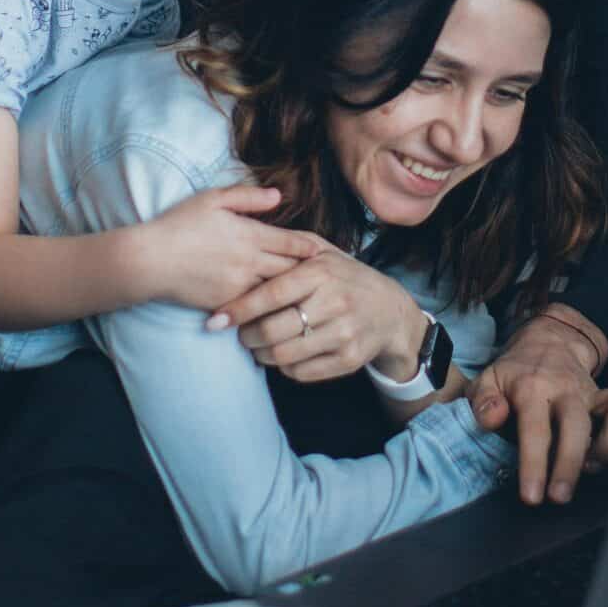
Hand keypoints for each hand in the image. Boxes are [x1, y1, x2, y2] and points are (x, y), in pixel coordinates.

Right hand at [139, 186, 323, 315]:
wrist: (149, 261)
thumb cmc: (179, 224)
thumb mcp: (212, 200)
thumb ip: (247, 197)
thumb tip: (278, 196)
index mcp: (249, 234)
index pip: (291, 242)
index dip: (310, 247)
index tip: (326, 252)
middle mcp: (249, 262)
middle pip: (291, 269)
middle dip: (309, 273)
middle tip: (328, 276)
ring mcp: (239, 286)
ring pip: (277, 291)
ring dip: (294, 292)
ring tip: (311, 294)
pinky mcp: (227, 304)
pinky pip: (256, 307)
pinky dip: (269, 307)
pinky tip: (281, 310)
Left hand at [205, 244, 429, 385]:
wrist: (391, 311)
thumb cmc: (345, 278)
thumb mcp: (324, 252)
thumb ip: (290, 244)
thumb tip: (249, 233)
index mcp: (322, 272)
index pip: (271, 294)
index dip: (239, 309)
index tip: (216, 319)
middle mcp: (334, 303)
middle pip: (272, 330)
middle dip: (246, 336)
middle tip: (240, 334)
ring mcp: (343, 334)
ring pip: (283, 355)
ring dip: (261, 354)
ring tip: (257, 346)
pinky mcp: (348, 360)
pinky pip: (301, 373)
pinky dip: (284, 367)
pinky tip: (283, 355)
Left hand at [470, 310, 607, 505]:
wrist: (550, 342)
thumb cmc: (516, 372)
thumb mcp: (488, 379)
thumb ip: (483, 401)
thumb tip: (491, 420)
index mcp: (532, 388)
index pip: (535, 429)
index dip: (535, 465)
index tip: (532, 496)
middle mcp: (567, 390)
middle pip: (577, 426)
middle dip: (570, 465)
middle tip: (559, 497)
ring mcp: (593, 393)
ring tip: (591, 469)